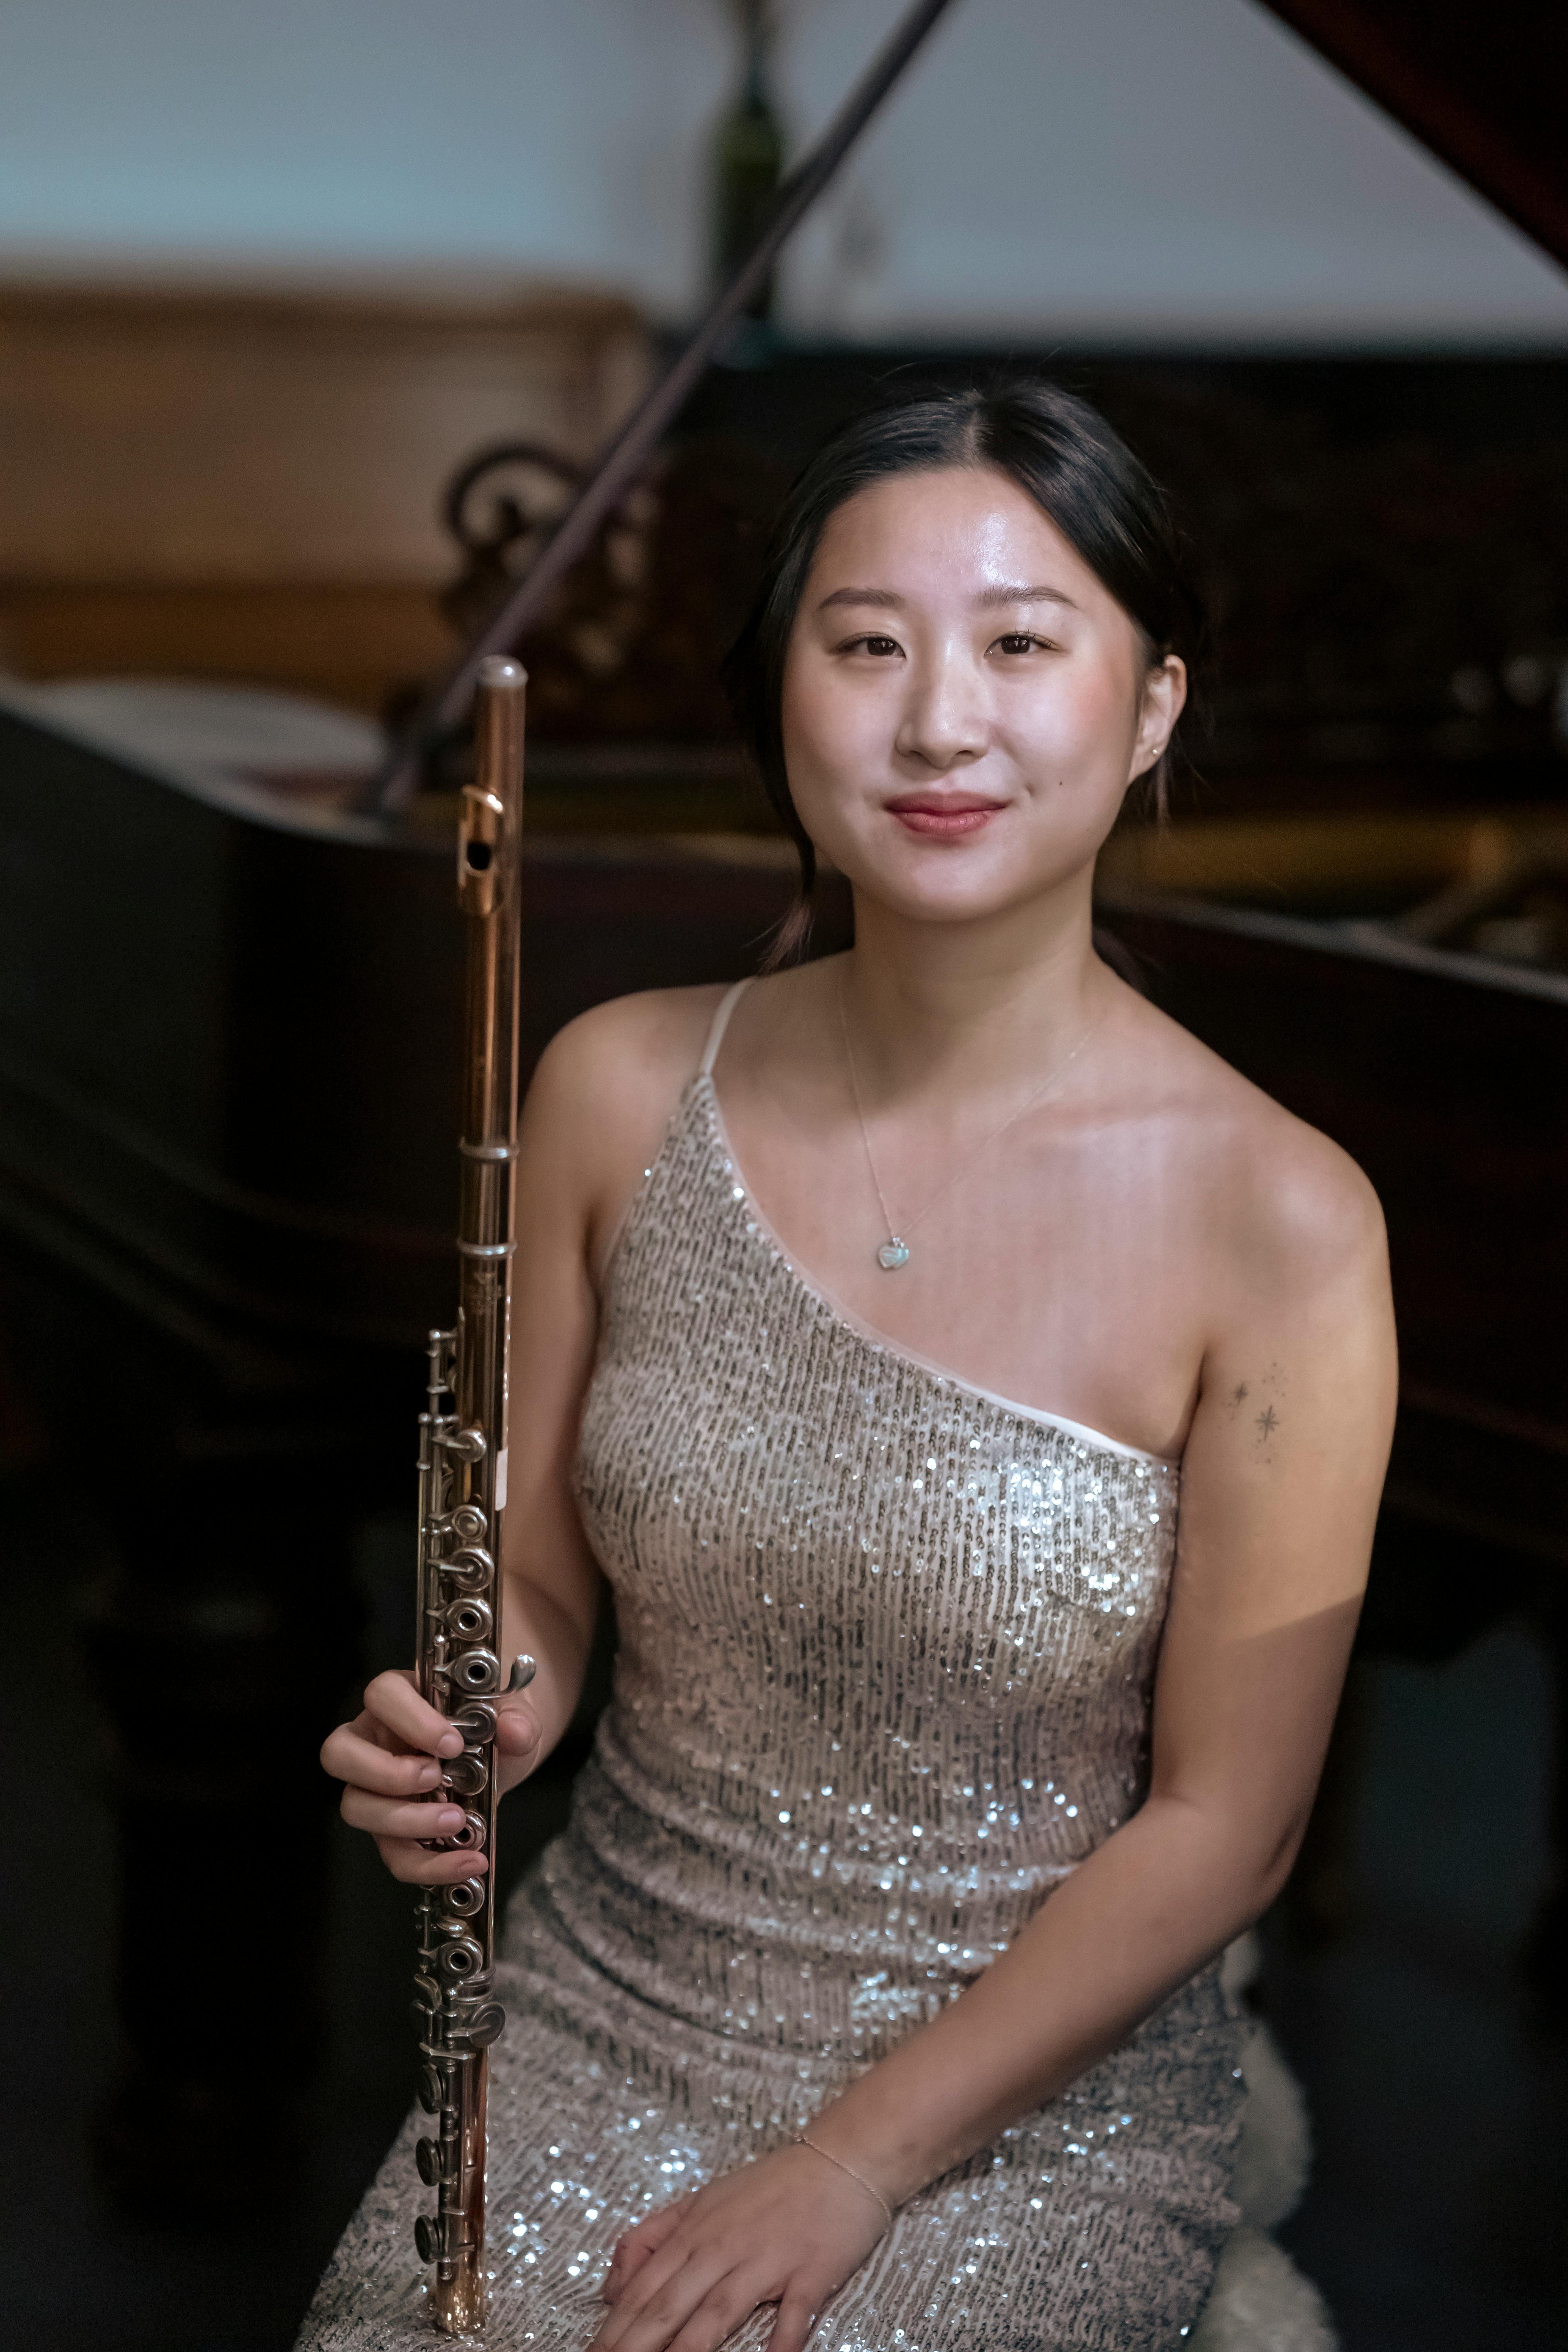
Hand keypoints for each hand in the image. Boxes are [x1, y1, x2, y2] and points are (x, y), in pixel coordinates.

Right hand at [319, 1668, 540, 1884]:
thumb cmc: (494, 1723)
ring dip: (405, 1821)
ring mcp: (377, 1787)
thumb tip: (513, 1731)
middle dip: (387, 1772)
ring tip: (455, 1820)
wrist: (503, 1754)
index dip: (409, 1718)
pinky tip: (466, 1861)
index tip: (451, 1743)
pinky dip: (429, 1865)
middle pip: (340, 1753)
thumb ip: (518, 1719)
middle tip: (436, 1778)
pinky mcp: (392, 1829)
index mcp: (401, 1698)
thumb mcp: (513, 1713)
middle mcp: (376, 1740)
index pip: (381, 1694)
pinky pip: (393, 1854)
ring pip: (355, 1806)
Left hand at [590, 2142, 887, 2351]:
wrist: (840, 2157)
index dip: (612, 2332)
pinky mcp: (809, 2271)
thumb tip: (611, 2287)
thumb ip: (651, 2238)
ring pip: (716, 2313)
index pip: (640, 2292)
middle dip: (634, 2349)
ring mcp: (765, 2260)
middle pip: (667, 2307)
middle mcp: (721, 2247)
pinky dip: (779, 2344)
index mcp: (693, 2233)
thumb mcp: (699, 2202)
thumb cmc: (770, 2187)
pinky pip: (792, 2315)